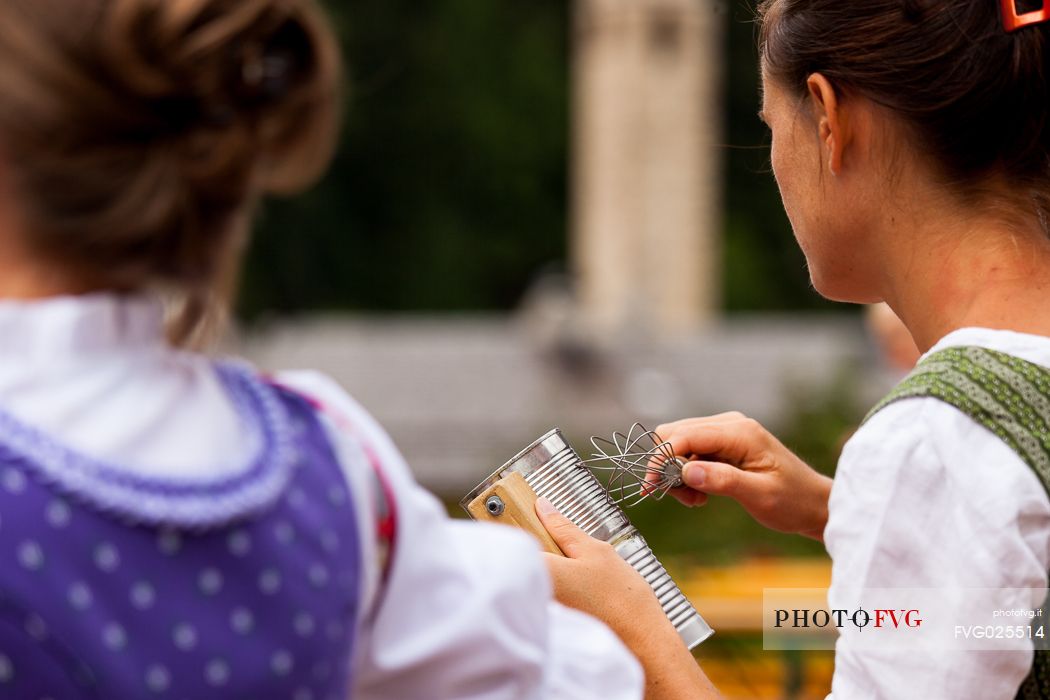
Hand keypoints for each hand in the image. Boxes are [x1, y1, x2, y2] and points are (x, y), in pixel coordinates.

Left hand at [535, 498, 719, 699]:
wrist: (642, 645)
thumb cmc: (622, 600)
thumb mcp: (595, 552)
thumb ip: (564, 528)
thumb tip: (542, 507)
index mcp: (540, 572)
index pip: (512, 542)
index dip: (516, 526)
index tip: (523, 515)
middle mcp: (533, 595)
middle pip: (521, 563)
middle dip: (535, 551)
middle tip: (559, 546)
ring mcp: (541, 613)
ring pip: (534, 580)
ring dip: (547, 571)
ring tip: (577, 574)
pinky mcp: (552, 625)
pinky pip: (544, 598)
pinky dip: (556, 590)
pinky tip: (581, 594)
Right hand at [657, 413, 832, 540]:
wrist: (812, 503)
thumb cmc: (792, 501)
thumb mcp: (760, 495)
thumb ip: (723, 481)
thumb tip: (685, 471)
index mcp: (739, 432)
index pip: (684, 435)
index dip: (661, 460)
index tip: (651, 488)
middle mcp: (729, 424)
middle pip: (675, 433)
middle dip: (668, 467)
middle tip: (686, 498)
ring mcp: (725, 431)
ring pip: (679, 443)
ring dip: (677, 473)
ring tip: (698, 500)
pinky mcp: (723, 443)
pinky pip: (690, 452)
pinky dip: (687, 473)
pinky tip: (703, 493)